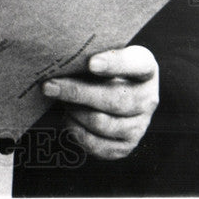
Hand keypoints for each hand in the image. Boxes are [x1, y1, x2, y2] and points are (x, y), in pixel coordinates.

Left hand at [41, 45, 158, 160]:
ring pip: (103, 123)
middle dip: (77, 93)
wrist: (109, 89)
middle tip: (49, 86)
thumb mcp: (101, 53)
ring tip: (61, 102)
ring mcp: (140, 124)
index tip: (91, 63)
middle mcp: (148, 98)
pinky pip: (99, 145)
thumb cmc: (100, 67)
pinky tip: (69, 119)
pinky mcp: (127, 145)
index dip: (114, 64)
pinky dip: (77, 132)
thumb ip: (89, 53)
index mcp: (145, 67)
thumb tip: (60, 57)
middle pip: (114, 100)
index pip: (136, 64)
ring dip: (75, 113)